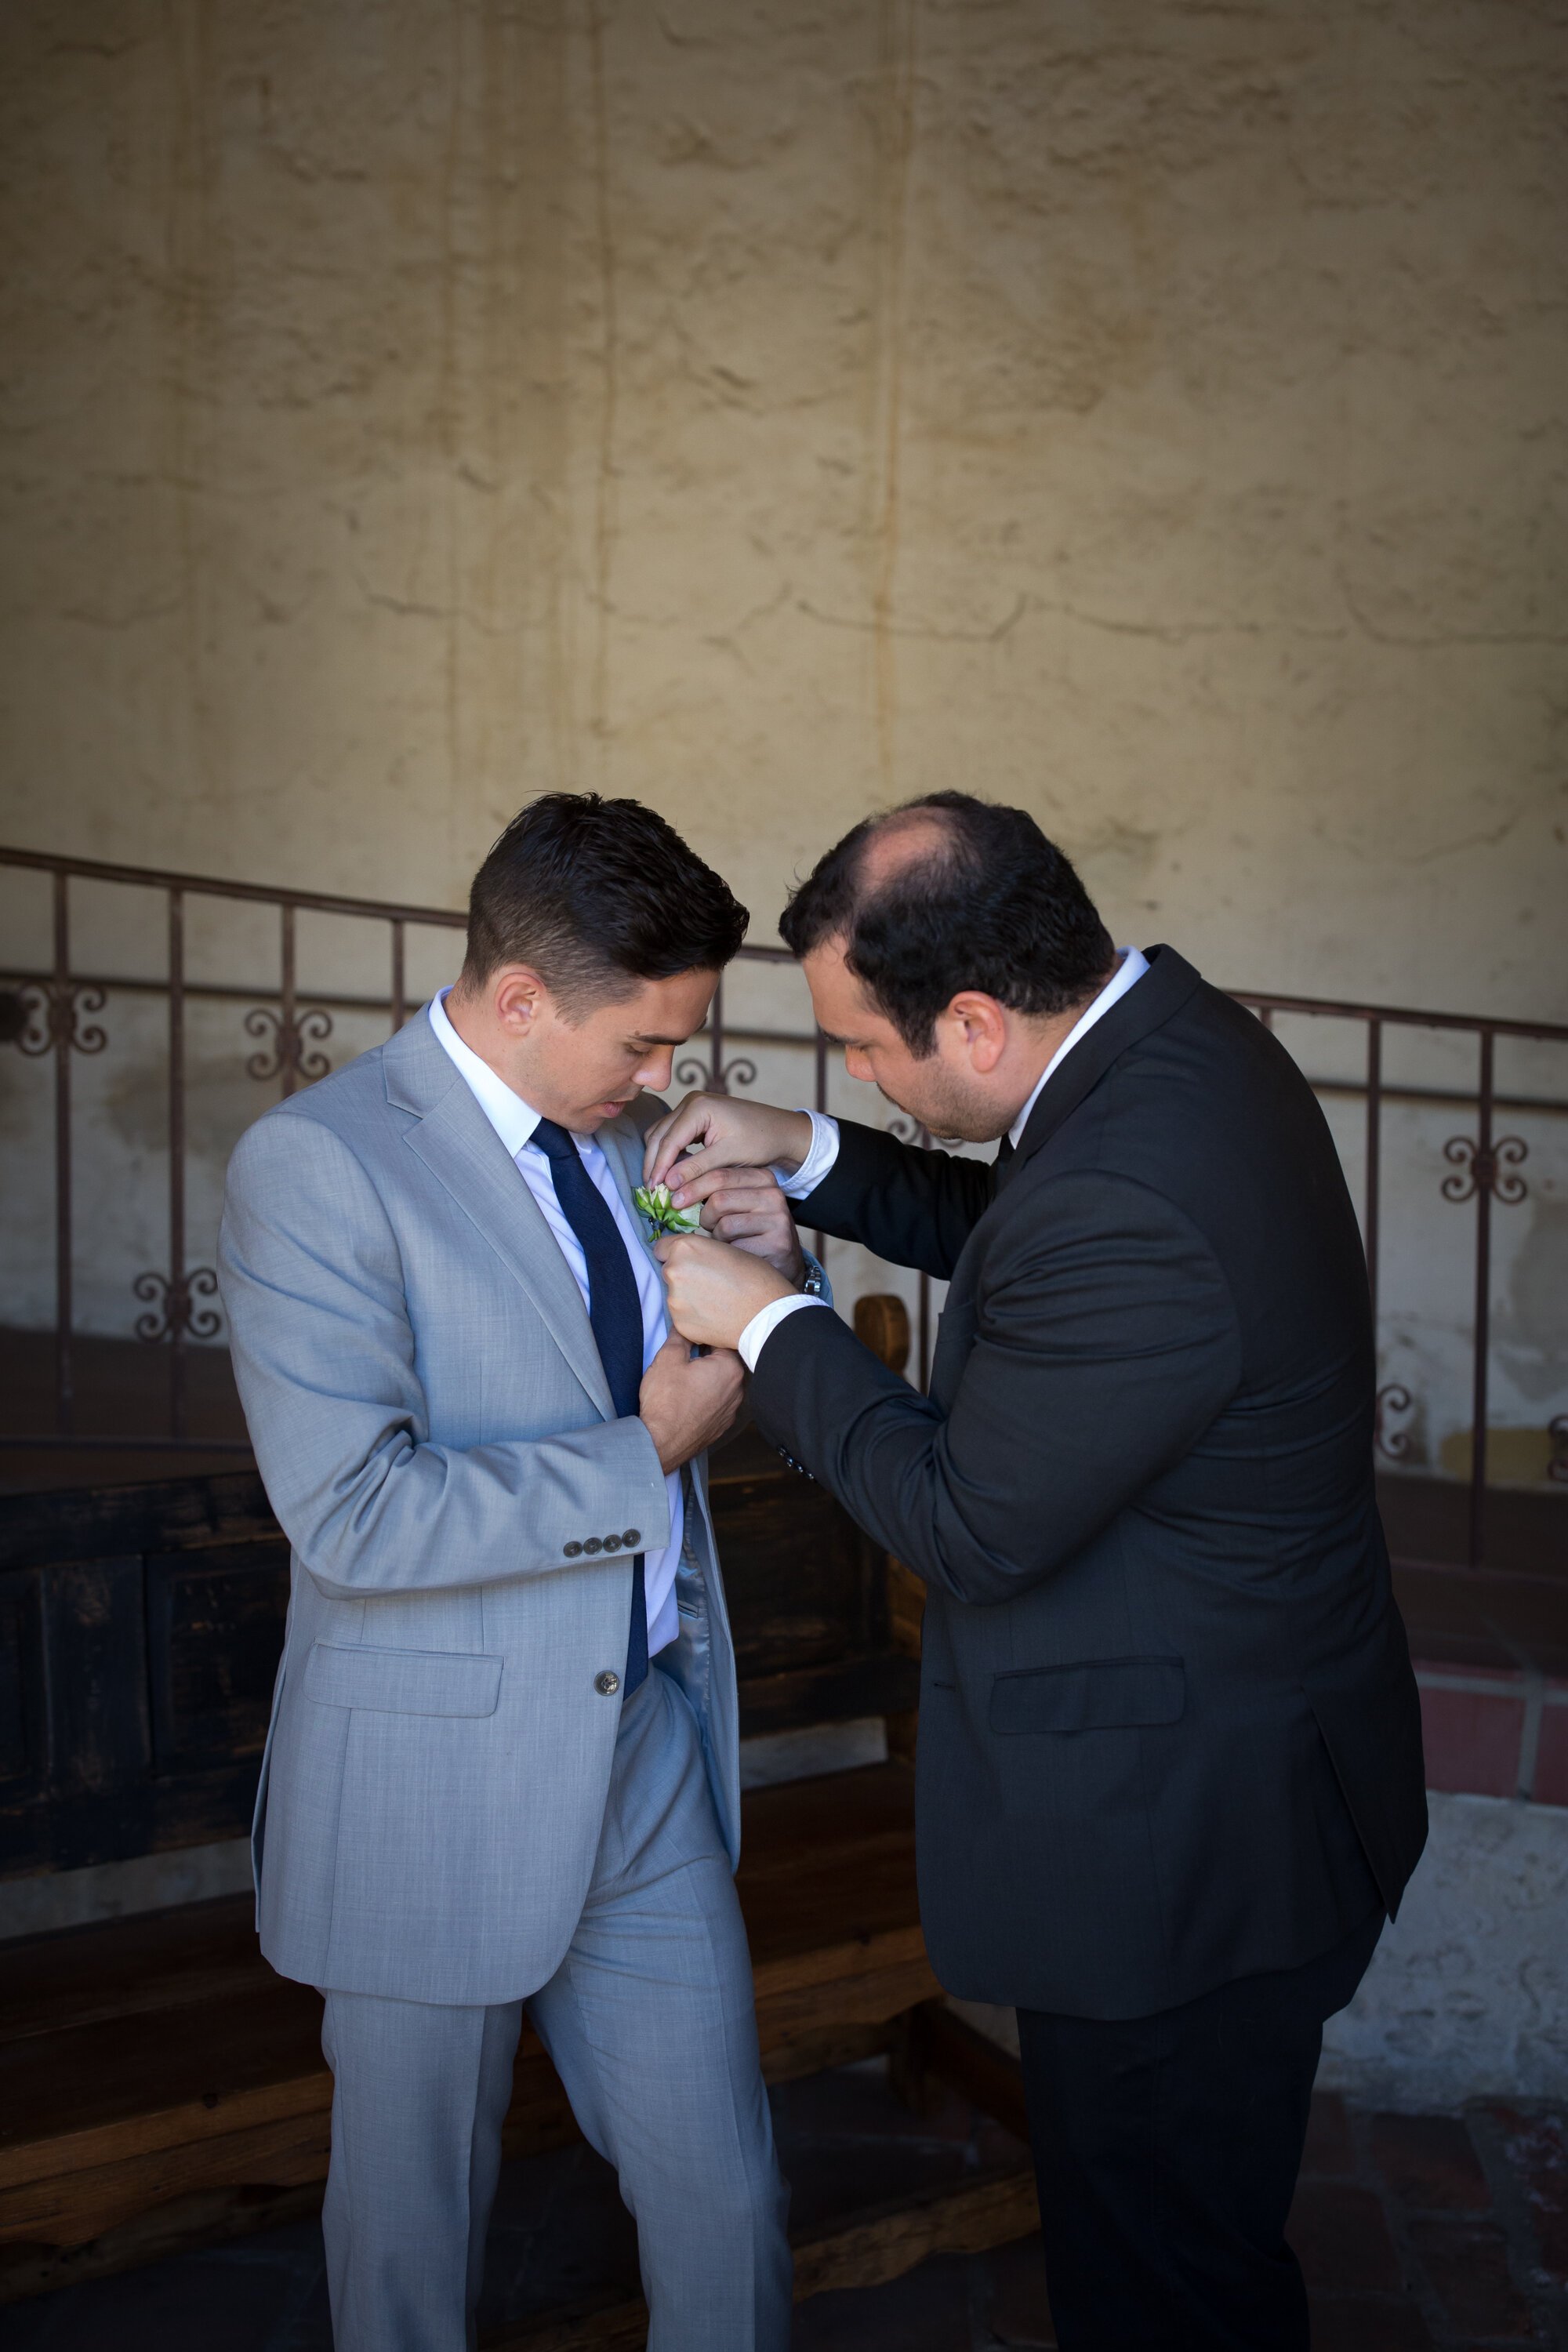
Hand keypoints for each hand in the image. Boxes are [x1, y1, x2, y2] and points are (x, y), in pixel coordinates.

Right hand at [638, 1332, 744, 1472]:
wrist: (661, 1442)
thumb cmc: (665, 1401)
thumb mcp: (668, 1358)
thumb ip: (680, 1336)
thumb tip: (684, 1326)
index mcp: (730, 1368)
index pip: (724, 1340)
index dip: (707, 1334)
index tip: (694, 1333)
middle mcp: (738, 1389)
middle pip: (726, 1362)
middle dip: (709, 1356)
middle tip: (687, 1354)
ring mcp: (731, 1410)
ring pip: (723, 1383)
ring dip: (709, 1377)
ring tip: (687, 1377)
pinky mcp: (721, 1425)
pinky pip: (718, 1402)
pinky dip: (707, 1396)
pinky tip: (689, 1397)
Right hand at [643, 1092, 812, 1194]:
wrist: (781, 1131)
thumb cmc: (760, 1141)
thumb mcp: (728, 1157)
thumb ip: (696, 1169)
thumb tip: (667, 1184)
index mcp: (699, 1107)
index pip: (669, 1140)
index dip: (658, 1167)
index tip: (653, 1191)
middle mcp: (691, 1101)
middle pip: (659, 1135)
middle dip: (654, 1163)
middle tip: (651, 1191)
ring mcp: (692, 1105)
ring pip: (662, 1134)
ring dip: (659, 1157)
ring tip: (660, 1184)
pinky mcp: (696, 1114)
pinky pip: (673, 1133)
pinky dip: (670, 1152)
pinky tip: (674, 1171)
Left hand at [655, 1230, 795, 1351]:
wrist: (765, 1313)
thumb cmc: (754, 1277)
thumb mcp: (727, 1249)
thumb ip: (701, 1251)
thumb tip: (692, 1257)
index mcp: (684, 1248)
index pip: (662, 1248)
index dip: (676, 1254)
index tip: (688, 1261)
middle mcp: (673, 1272)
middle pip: (668, 1272)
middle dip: (683, 1276)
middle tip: (709, 1283)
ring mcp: (674, 1300)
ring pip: (674, 1295)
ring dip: (688, 1297)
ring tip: (715, 1301)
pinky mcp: (680, 1324)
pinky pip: (682, 1317)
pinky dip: (694, 1316)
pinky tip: (714, 1316)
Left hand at [675, 1164, 804, 1284]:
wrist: (783, 1263)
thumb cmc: (750, 1232)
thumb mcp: (736, 1203)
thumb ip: (712, 1190)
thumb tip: (670, 1182)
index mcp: (762, 1177)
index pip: (719, 1174)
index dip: (691, 1187)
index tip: (673, 1200)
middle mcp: (773, 1194)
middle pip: (719, 1199)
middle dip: (704, 1217)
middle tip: (706, 1226)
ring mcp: (778, 1219)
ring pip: (725, 1225)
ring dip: (717, 1238)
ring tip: (727, 1242)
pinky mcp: (778, 1243)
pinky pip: (736, 1248)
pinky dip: (728, 1256)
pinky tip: (738, 1257)